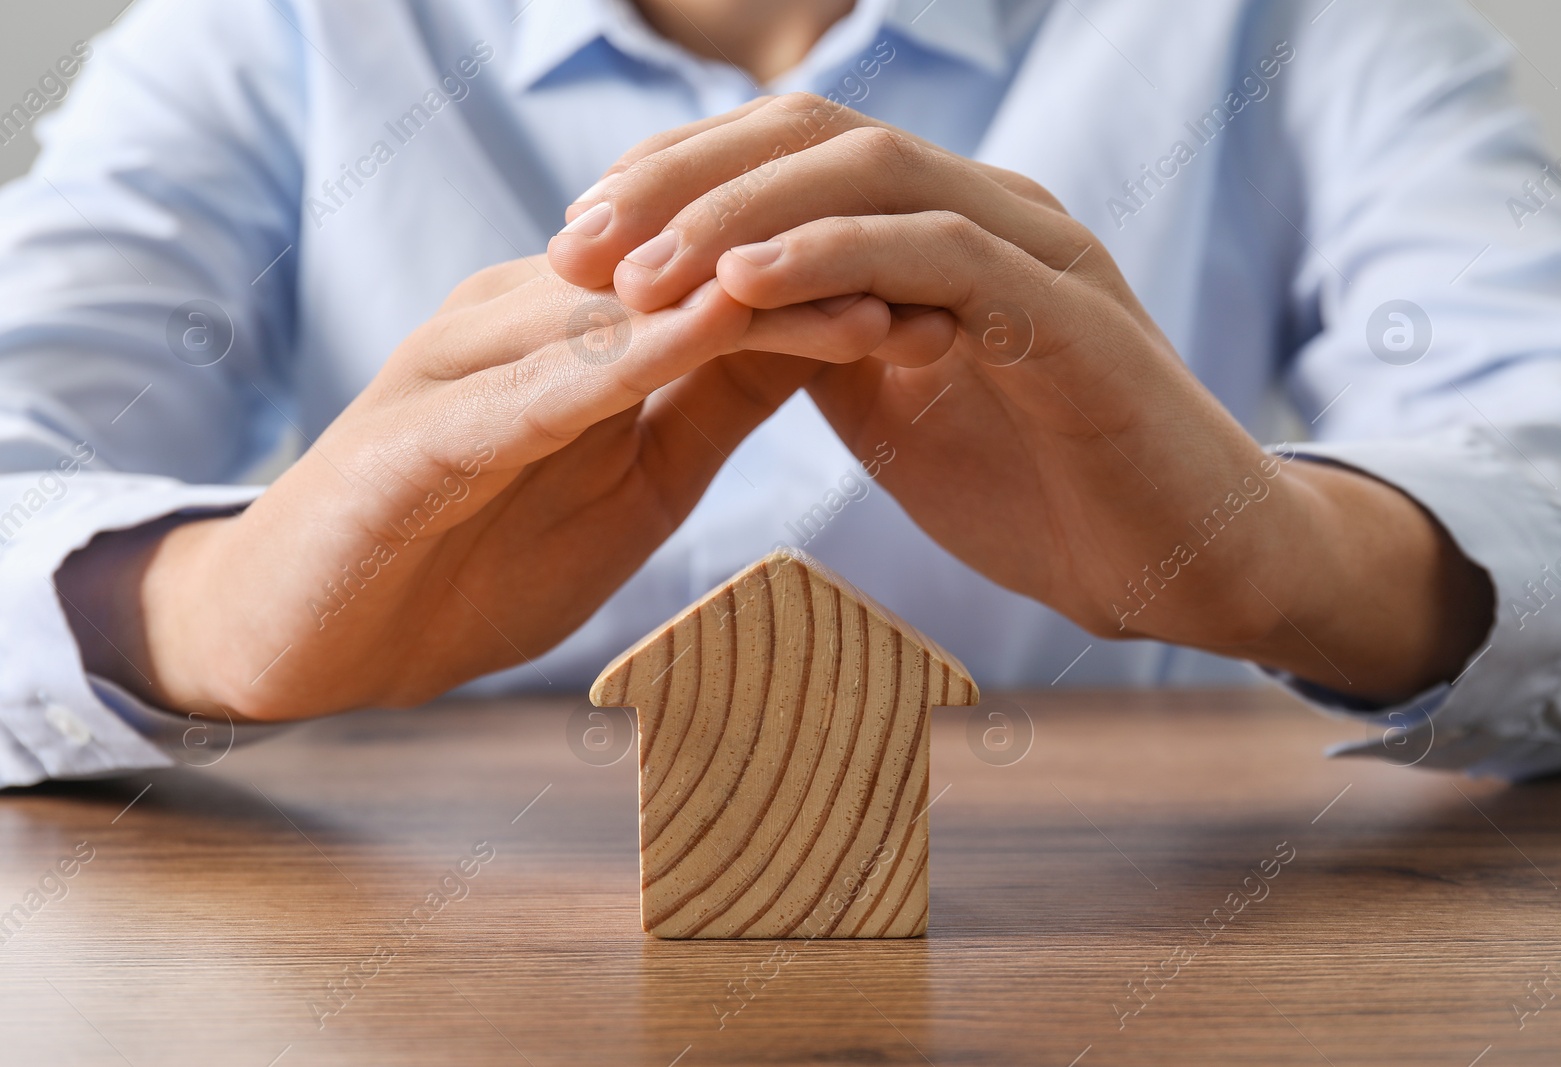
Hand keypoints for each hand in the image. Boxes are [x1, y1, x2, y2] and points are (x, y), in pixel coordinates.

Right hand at [60, 253, 894, 719]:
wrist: (305, 636)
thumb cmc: (469, 558)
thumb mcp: (626, 485)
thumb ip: (704, 411)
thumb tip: (814, 351)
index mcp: (575, 329)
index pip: (723, 280)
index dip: (841, 283)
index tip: (958, 299)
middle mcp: (521, 317)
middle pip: (690, 271)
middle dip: (822, 273)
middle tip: (949, 279)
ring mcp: (464, 365)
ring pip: (627, 310)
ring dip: (751, 299)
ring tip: (871, 300)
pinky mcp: (418, 432)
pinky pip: (535, 385)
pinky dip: (623, 363)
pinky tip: (699, 341)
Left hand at [547, 95, 1492, 700]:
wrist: (1187, 565)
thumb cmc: (1041, 490)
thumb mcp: (894, 408)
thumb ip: (818, 344)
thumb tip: (711, 315)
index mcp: (939, 230)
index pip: (791, 154)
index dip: (676, 180)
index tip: (575, 239)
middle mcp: (987, 212)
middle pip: (814, 135)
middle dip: (683, 180)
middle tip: (577, 242)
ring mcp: (1035, 253)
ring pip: (873, 175)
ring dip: (738, 213)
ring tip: (637, 267)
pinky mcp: (1072, 318)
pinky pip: (941, 258)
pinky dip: (834, 260)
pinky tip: (743, 287)